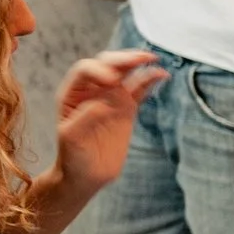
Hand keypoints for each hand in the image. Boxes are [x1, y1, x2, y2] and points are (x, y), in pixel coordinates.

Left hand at [51, 50, 165, 194]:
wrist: (85, 175)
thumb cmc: (72, 156)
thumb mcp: (72, 137)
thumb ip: (86, 118)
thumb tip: (106, 102)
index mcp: (72, 92)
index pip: (85, 70)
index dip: (98, 70)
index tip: (111, 81)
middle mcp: (91, 90)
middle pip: (107, 64)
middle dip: (123, 59)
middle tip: (139, 59)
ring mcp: (111, 97)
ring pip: (126, 73)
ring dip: (138, 64)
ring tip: (153, 60)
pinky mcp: (127, 108)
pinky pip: (140, 90)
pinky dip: (150, 81)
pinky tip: (162, 75)